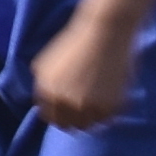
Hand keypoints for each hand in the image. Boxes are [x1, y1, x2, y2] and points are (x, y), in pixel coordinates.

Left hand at [26, 6, 139, 131]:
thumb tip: (44, 103)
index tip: (70, 108)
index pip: (51, 117)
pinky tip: (112, 94)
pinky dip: (109, 110)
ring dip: (93, 115)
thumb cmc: (76, 41)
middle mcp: (63, 103)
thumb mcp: (46, 63)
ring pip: (89, 125)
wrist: (105, 29)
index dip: (60, 113)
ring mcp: (86, 107)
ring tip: (101, 99)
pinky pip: (107, 119)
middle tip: (87, 105)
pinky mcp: (108, 107)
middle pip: (70, 125)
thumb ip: (43, 85)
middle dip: (77, 117)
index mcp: (46, 92)